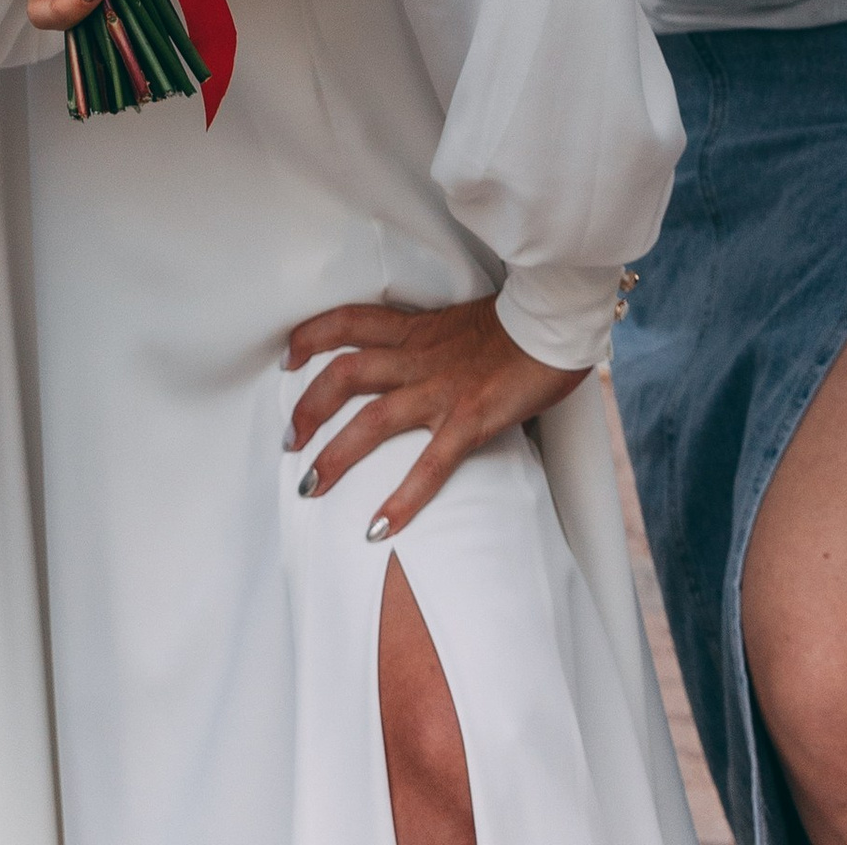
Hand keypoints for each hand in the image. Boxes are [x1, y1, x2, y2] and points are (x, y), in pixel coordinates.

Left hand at [283, 295, 584, 539]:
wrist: (558, 317)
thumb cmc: (518, 322)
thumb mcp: (462, 322)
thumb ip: (434, 339)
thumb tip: (418, 357)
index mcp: (418, 328)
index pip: (350, 321)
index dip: (312, 336)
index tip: (288, 356)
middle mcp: (420, 356)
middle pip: (345, 374)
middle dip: (309, 407)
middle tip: (288, 440)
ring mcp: (443, 389)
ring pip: (373, 420)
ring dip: (336, 455)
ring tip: (309, 487)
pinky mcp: (471, 419)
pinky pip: (430, 464)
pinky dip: (403, 499)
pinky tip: (380, 530)